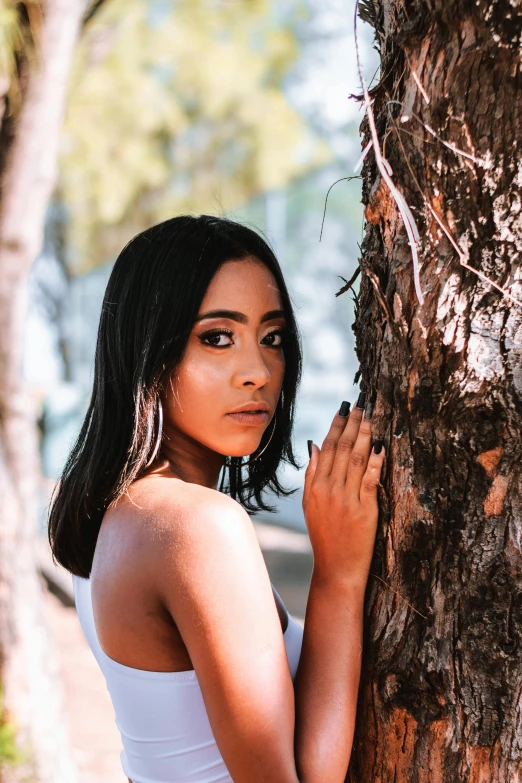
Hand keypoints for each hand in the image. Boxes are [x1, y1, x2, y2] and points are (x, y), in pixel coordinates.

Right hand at [302, 402, 384, 586]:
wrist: (336, 569)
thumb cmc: (326, 537)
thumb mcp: (311, 505)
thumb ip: (312, 475)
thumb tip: (314, 445)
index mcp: (316, 486)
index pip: (327, 448)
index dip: (336, 425)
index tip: (344, 408)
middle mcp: (329, 490)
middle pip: (341, 449)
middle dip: (353, 423)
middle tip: (362, 403)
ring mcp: (346, 500)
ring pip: (355, 459)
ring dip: (364, 435)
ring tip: (371, 416)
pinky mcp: (364, 511)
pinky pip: (369, 481)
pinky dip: (374, 462)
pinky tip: (379, 447)